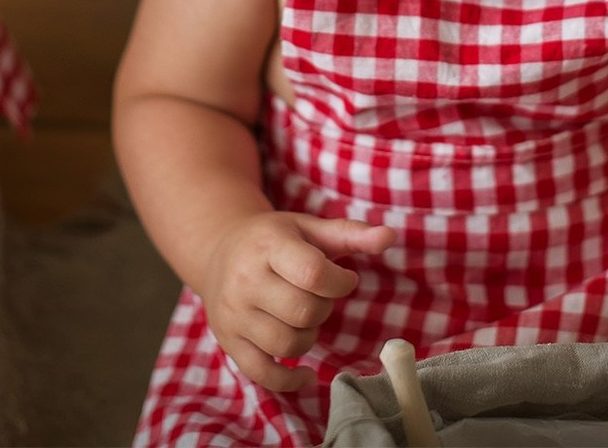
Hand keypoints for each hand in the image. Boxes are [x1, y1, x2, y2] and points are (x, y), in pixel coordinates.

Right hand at [198, 212, 395, 392]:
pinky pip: (263, 374)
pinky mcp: (229, 342)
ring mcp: (234, 314)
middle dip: (324, 308)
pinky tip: (305, 372)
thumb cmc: (273, 240)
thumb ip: (351, 234)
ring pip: (288, 344)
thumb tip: (390, 236)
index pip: (313, 273)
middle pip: (304, 312)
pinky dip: (290, 380)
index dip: (341, 282)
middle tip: (320, 297)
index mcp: (268, 247)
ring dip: (309, 336)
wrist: (217, 251)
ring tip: (304, 318)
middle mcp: (245, 281)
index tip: (344, 279)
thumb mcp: (308, 228)